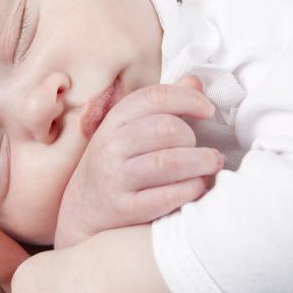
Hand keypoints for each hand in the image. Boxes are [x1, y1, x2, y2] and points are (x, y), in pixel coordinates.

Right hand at [54, 75, 223, 248]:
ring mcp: (116, 178)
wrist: (81, 210)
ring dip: (201, 163)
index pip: (155, 97)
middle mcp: (112, 146)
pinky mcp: (124, 209)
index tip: (208, 110)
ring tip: (211, 165)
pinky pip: (167, 196)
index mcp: (116, 121)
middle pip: (167, 129)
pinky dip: (191, 190)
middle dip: (194, 139)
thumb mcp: (129, 130)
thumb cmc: (116, 165)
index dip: (188, 99)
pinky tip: (197, 187)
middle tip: (204, 150)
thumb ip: (163, 107)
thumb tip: (195, 82)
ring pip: (169, 163)